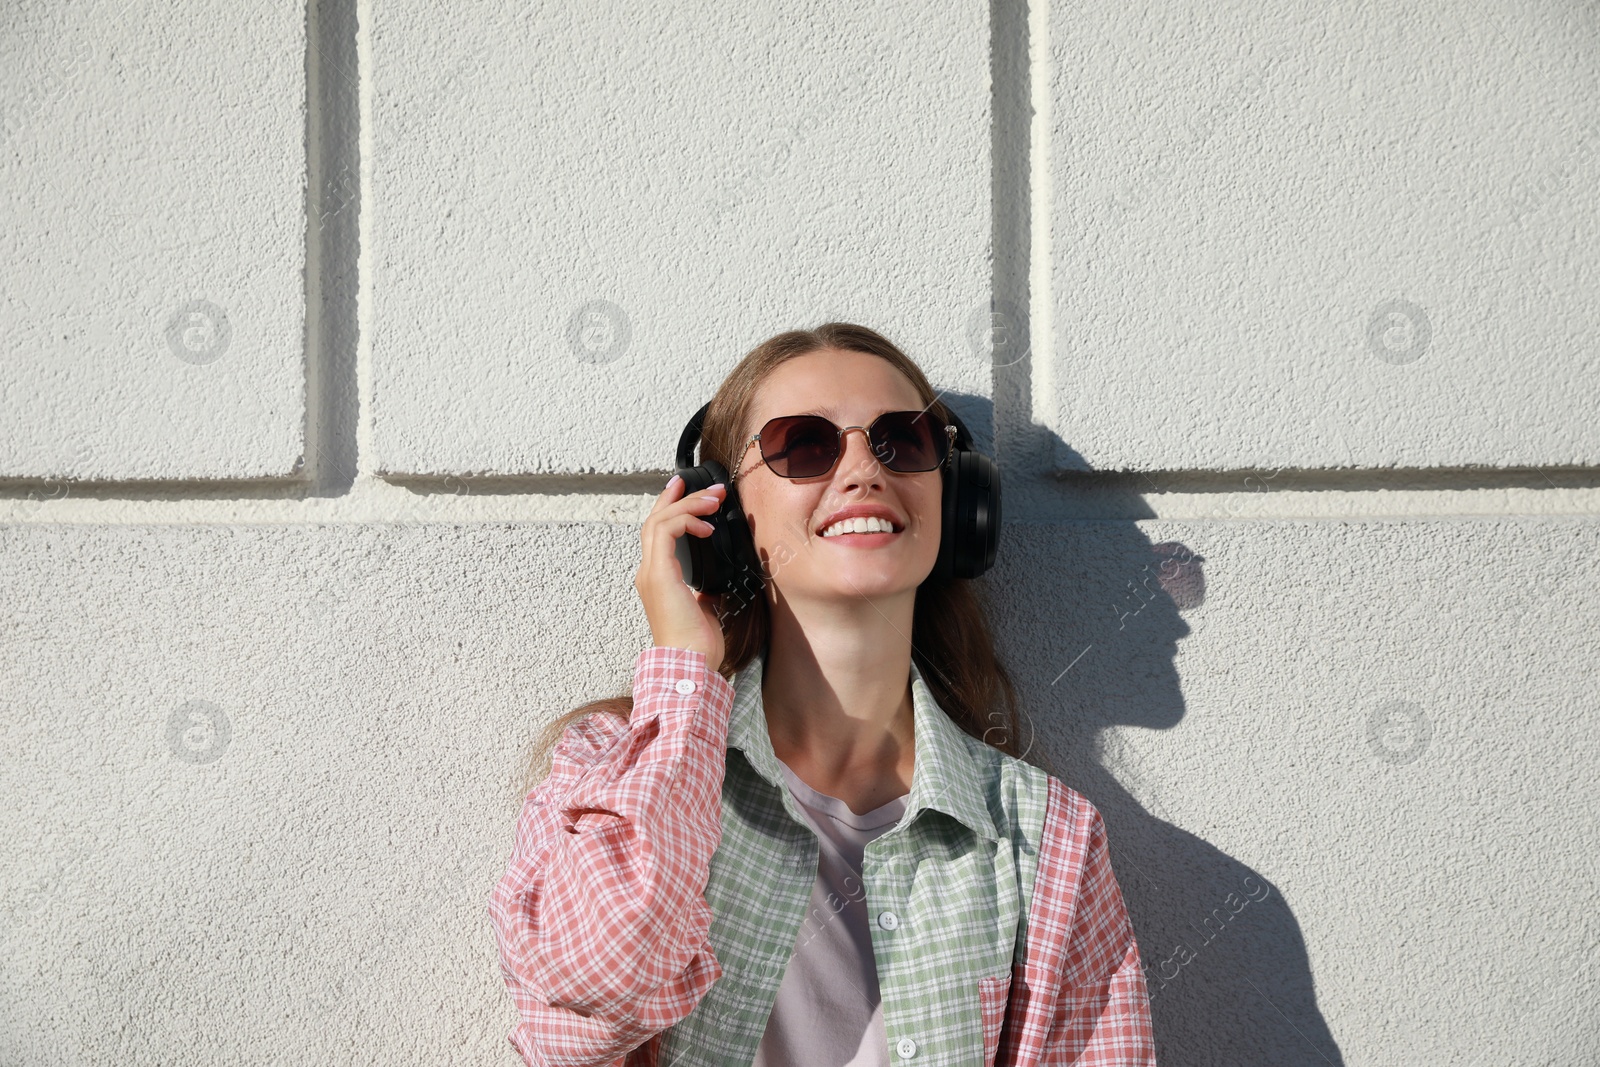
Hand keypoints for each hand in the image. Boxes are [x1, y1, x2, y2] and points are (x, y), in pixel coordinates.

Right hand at [635, 475, 727, 668]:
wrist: (689, 663)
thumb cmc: (696, 646)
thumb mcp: (703, 611)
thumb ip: (702, 594)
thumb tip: (711, 588)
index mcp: (658, 580)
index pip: (659, 535)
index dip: (672, 510)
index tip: (689, 493)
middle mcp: (649, 573)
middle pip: (655, 521)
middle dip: (680, 498)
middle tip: (707, 487)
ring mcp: (652, 573)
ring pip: (660, 522)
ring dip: (688, 505)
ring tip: (713, 499)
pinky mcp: (660, 574)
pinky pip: (667, 532)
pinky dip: (686, 520)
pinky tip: (706, 524)